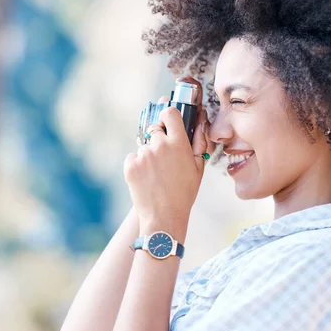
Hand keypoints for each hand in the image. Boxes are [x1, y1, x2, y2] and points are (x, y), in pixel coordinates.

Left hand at [124, 77, 214, 235]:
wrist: (164, 216)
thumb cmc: (184, 193)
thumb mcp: (198, 168)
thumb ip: (198, 142)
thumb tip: (199, 122)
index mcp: (178, 143)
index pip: (169, 113)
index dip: (168, 115)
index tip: (168, 120)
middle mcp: (159, 145)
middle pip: (155, 129)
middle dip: (159, 138)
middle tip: (165, 157)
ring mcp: (143, 155)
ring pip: (145, 145)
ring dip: (149, 154)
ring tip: (157, 174)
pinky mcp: (130, 165)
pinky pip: (133, 157)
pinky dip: (138, 164)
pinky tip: (147, 178)